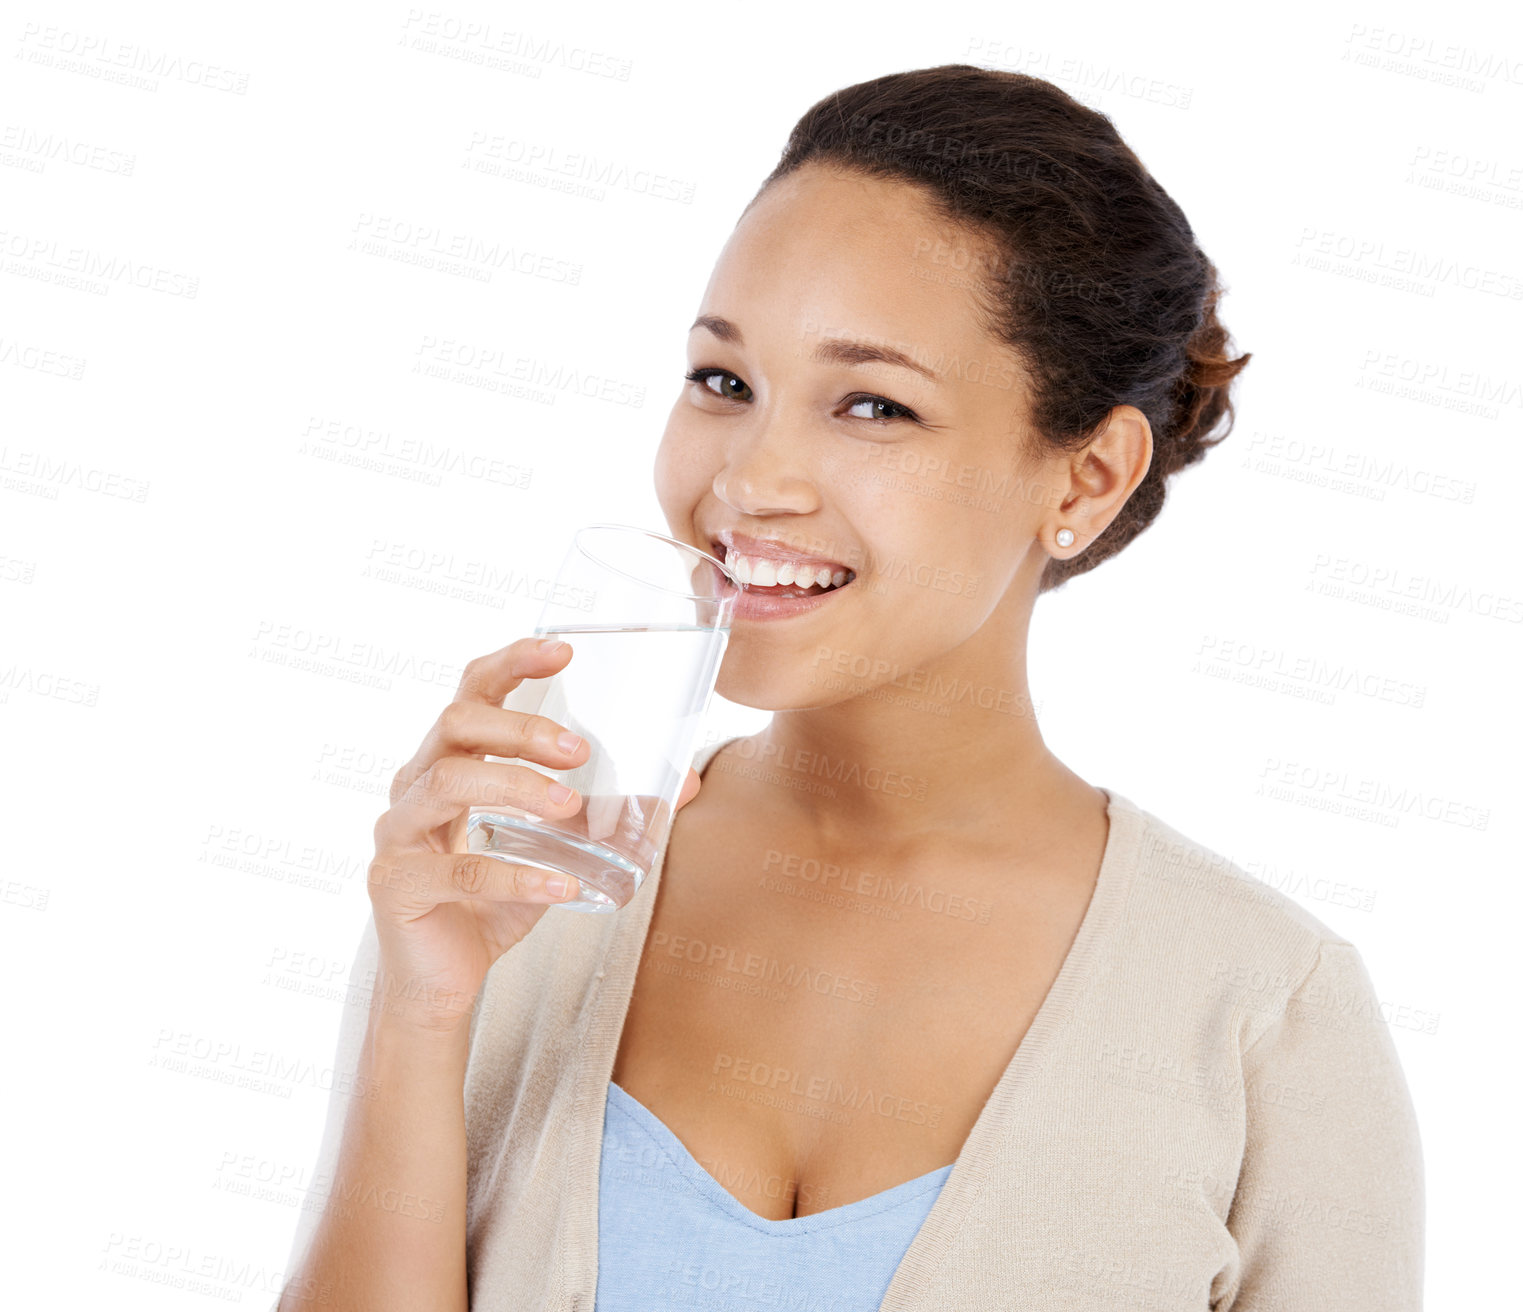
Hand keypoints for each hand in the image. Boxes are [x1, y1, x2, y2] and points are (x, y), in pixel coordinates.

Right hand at [366, 636, 702, 1033]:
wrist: (441, 983)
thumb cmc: (493, 901)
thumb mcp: (556, 847)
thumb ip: (606, 812)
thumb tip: (685, 782)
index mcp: (448, 761)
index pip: (472, 691)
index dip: (512, 663)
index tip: (563, 650)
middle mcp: (414, 785)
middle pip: (455, 724)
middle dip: (522, 729)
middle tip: (580, 750)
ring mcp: (397, 834)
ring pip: (447, 784)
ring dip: (516, 785)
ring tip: (570, 805)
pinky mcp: (397, 886)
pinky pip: (458, 870)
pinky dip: (517, 874)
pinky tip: (561, 883)